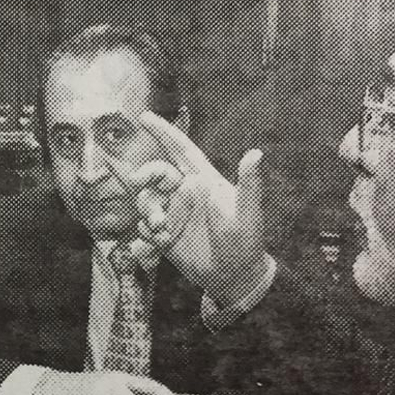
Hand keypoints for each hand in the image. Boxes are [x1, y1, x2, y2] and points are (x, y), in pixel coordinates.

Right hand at [129, 113, 268, 306]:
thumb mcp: (248, 215)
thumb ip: (249, 185)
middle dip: (146, 174)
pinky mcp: (164, 234)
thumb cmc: (245, 243)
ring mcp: (173, 213)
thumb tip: (257, 153)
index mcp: (205, 181)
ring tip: (160, 230)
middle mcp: (186, 193)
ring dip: (148, 211)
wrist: (233, 277)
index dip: (164, 132)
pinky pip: (144, 226)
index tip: (144, 116)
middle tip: (138, 181)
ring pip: (147, 200)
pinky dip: (146, 233)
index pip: (182, 151)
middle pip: (157, 173)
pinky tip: (157, 244)